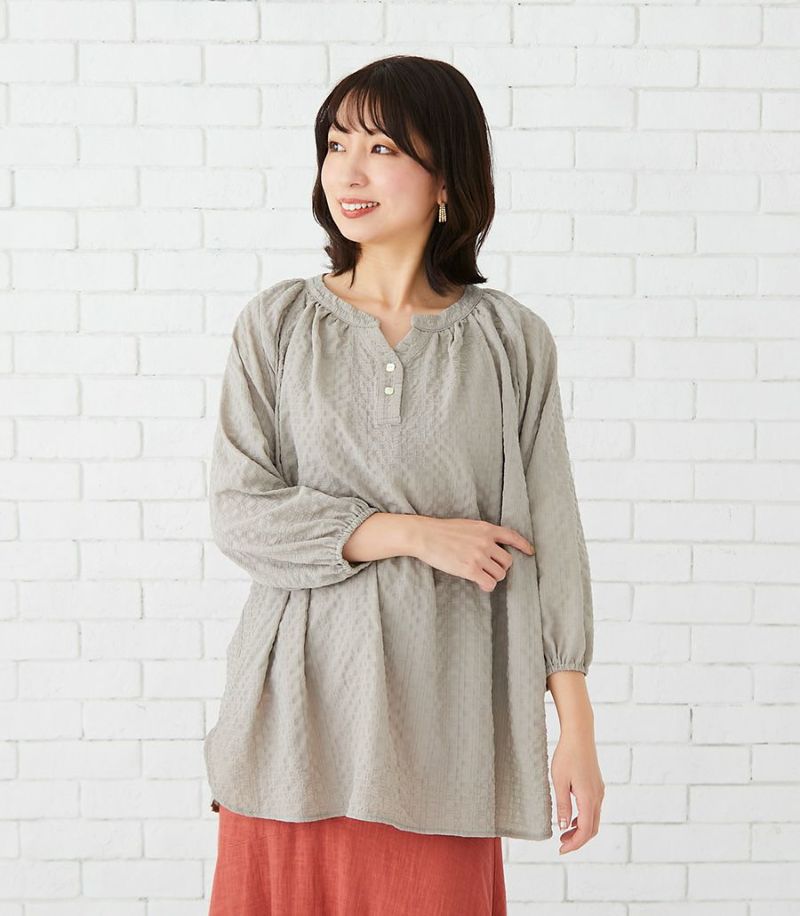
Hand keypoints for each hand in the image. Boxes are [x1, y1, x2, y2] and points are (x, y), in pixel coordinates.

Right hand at [410, 516, 533, 591]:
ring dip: (492, 577)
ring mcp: (479, 556)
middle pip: (507, 561)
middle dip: (500, 567)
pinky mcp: (470, 569)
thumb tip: (492, 547)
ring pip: (500, 574)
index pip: (512, 536)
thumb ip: (482, 534)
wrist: (425, 535)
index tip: (531, 552)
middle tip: (488, 569)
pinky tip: (479, 583)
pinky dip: (486, 585)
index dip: (523, 545)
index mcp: (486, 529)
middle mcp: (486, 542)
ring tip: (481, 575)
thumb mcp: (467, 526)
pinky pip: (489, 583)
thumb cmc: (442, 531)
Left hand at [551, 728, 604, 853]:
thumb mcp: (559, 781)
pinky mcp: (597, 785)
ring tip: (564, 833)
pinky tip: (571, 816)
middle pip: (592, 828)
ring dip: (580, 829)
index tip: (561, 850)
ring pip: (593, 819)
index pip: (585, 831)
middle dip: (578, 840)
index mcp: (588, 798)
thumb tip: (563, 827)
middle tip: (561, 845)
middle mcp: (598, 797)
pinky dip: (583, 818)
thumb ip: (562, 805)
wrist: (579, 734)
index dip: (574, 844)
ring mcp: (599, 791)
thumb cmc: (567, 755)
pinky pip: (593, 808)